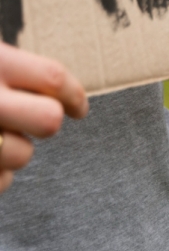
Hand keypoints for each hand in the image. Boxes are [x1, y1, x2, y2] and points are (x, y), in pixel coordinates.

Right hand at [0, 44, 88, 193]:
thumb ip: (14, 69)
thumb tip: (60, 83)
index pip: (53, 77)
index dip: (73, 94)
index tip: (78, 108)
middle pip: (48, 119)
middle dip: (47, 122)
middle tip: (37, 120)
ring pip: (22, 155)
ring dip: (12, 150)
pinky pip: (1, 182)